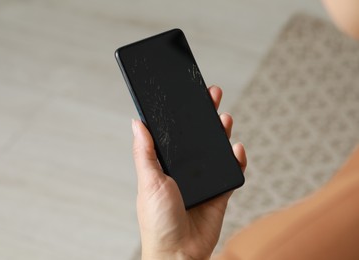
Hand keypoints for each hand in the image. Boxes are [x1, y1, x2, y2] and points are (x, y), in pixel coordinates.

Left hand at [132, 86, 246, 259]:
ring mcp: (203, 181)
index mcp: (165, 165)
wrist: (178, 253)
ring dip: (221, 133)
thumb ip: (145, 152)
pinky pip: (231, 173)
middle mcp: (185, 170)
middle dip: (205, 116)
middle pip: (198, 138)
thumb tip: (137, 123)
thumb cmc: (158, 221)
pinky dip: (236, 160)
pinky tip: (236, 149)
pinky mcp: (219, 193)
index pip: (174, 134)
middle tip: (212, 95)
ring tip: (224, 117)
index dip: (181, 115)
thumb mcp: (148, 181)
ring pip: (216, 151)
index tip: (188, 95)